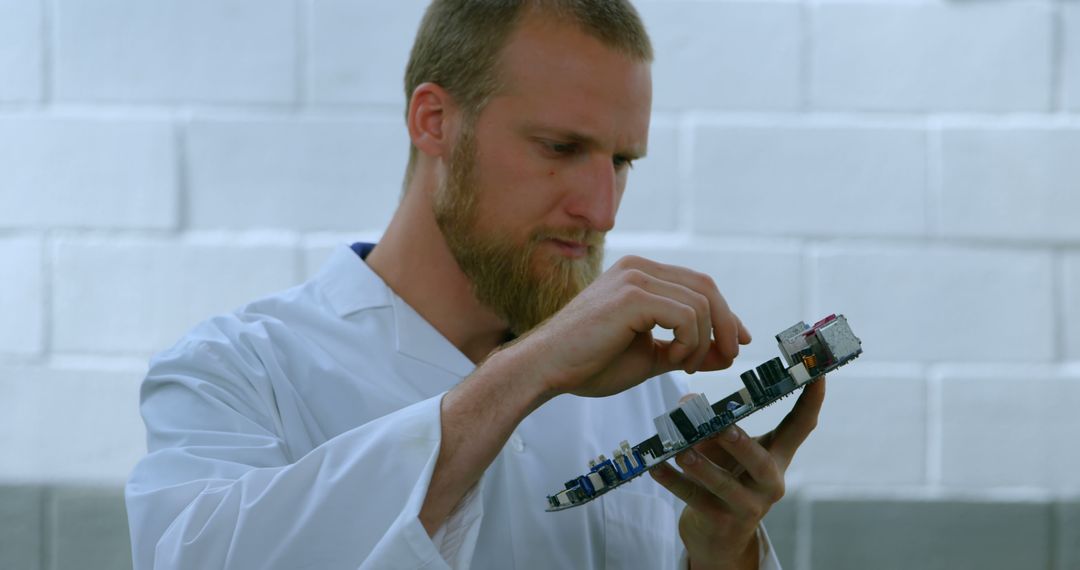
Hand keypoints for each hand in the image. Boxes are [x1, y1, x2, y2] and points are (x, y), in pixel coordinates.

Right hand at [512, 255, 751, 398]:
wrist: (545, 369)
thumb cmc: (588, 363)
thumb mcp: (648, 355)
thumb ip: (685, 348)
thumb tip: (728, 351)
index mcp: (639, 274)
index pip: (698, 285)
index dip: (726, 313)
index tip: (737, 343)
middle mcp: (638, 266)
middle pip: (707, 288)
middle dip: (726, 326)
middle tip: (726, 359)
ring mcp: (635, 277)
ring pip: (702, 304)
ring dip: (703, 342)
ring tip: (684, 365)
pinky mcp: (632, 296)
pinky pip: (687, 316)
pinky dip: (690, 342)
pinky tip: (673, 359)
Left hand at [649, 379, 825, 569]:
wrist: (719, 536)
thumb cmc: (726, 478)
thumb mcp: (725, 451)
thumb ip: (710, 425)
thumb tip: (685, 401)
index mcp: (777, 458)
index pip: (800, 427)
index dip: (811, 401)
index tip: (818, 373)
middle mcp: (769, 483)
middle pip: (761, 462)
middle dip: (740, 444)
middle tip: (723, 427)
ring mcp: (748, 506)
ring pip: (724, 485)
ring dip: (700, 466)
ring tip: (680, 451)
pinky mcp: (722, 522)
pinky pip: (695, 499)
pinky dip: (673, 482)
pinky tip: (656, 468)